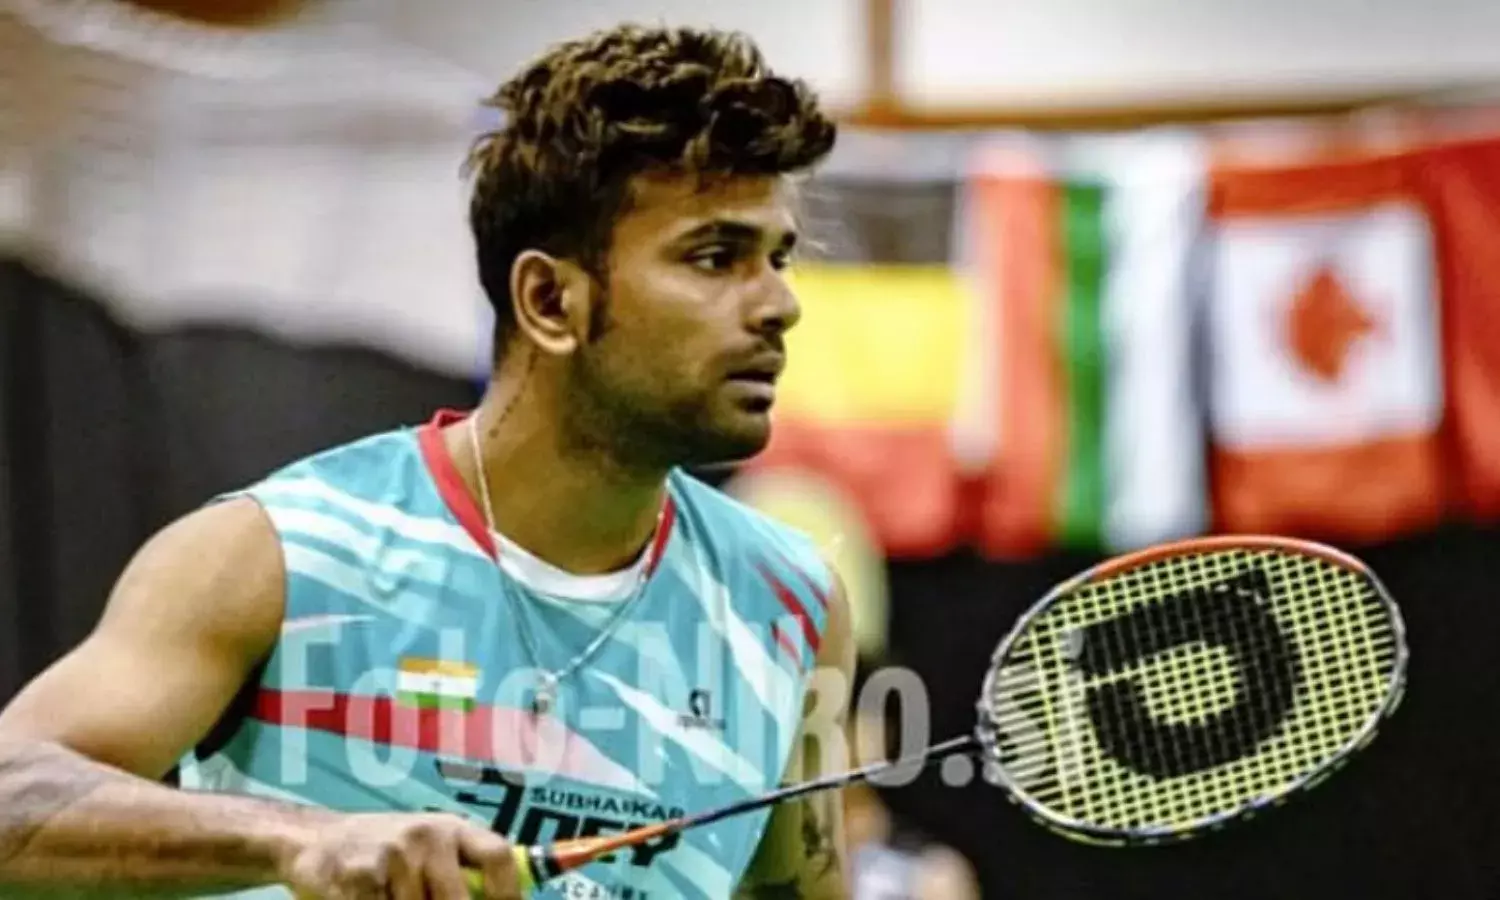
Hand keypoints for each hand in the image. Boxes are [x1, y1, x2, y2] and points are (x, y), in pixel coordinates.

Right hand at [280, 811, 522, 898]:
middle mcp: (427, 836)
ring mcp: (394, 855)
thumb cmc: (385, 853)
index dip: (509, 894)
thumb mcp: (429, 849)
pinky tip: (370, 899)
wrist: (315, 841)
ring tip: (392, 896)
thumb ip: (461, 872)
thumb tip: (499, 899)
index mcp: (451, 828)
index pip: (498, 855)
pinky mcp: (362, 877)